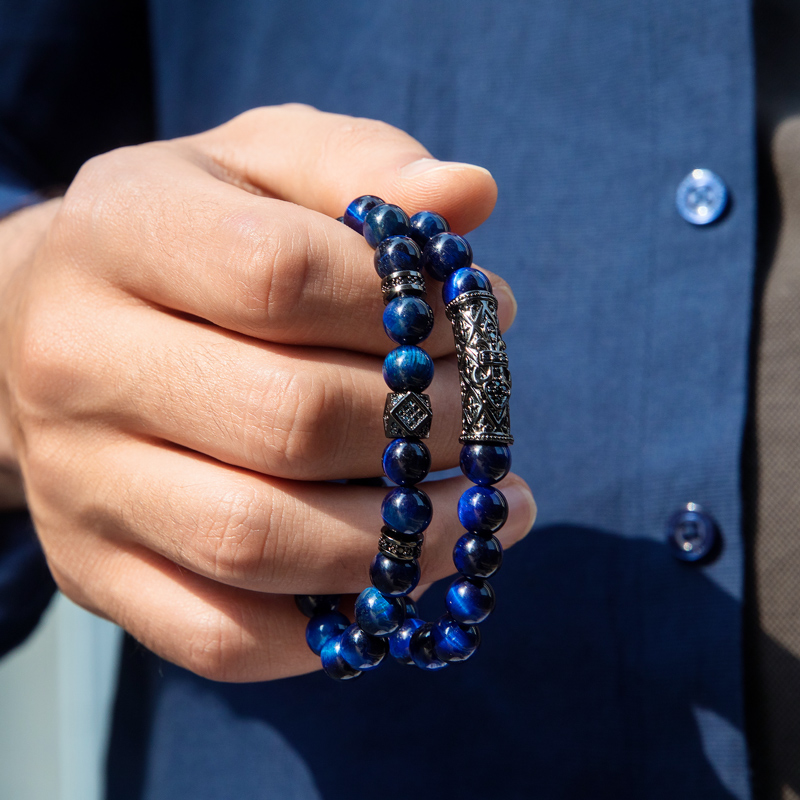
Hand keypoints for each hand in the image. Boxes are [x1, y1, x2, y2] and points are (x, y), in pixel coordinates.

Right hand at [0, 105, 536, 679]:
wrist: (45, 327)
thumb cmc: (184, 238)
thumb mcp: (260, 163)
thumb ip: (362, 167)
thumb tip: (469, 195)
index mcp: (124, 236)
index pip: (285, 278)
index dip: (409, 308)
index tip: (477, 318)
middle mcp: (81, 365)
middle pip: (287, 420)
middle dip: (420, 428)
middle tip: (481, 417)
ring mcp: (81, 484)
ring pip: (259, 542)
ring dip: (401, 541)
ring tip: (477, 510)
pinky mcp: (98, 571)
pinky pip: (222, 636)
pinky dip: (331, 627)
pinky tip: (400, 580)